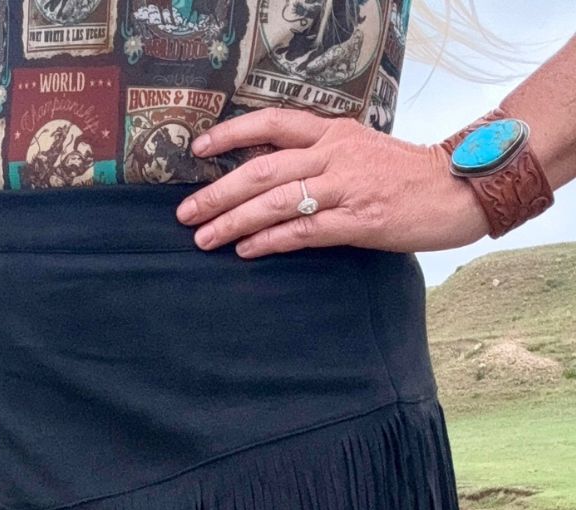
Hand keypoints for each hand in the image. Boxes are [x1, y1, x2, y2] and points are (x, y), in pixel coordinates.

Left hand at [174, 107, 491, 256]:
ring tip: (205, 238)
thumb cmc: (406, 175)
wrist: (459, 189)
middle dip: (217, 192)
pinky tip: (246, 251)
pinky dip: (271, 241)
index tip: (198, 150)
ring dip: (234, 221)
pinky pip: (304, 231)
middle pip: (263, 169)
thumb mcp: (360, 151)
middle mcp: (336, 154)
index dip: (232, 135)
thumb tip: (269, 171)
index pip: (272, 124)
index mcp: (334, 132)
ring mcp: (347, 187)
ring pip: (277, 201)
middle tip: (185, 213)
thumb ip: (319, 157)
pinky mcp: (359, 221)